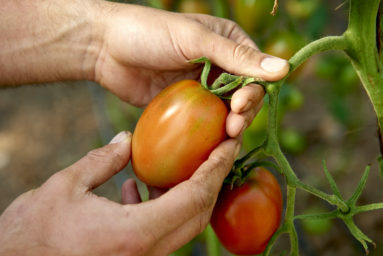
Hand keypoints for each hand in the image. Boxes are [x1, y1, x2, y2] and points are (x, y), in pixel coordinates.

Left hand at [0, 0, 288, 137]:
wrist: (105, 48)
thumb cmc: (150, 33)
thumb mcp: (195, 39)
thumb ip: (237, 57)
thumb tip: (284, 69)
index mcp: (228, 43)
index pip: (255, 71)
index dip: (255, 91)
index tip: (241, 106)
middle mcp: (218, 65)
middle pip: (244, 95)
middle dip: (243, 112)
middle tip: (234, 128)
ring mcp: (201, 87)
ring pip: (225, 111)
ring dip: (229, 125)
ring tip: (225, 137)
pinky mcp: (184, 105)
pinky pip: (203, 121)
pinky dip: (209, 132)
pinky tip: (209, 144)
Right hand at [0, 131, 239, 255]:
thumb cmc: (31, 235)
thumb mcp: (66, 187)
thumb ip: (103, 160)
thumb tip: (127, 139)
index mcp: (135, 234)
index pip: (194, 196)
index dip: (216, 167)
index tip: (229, 143)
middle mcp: (147, 253)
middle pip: (198, 213)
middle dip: (214, 178)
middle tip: (219, 148)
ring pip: (183, 224)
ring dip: (189, 192)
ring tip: (182, 163)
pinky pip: (159, 232)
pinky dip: (160, 207)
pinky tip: (137, 188)